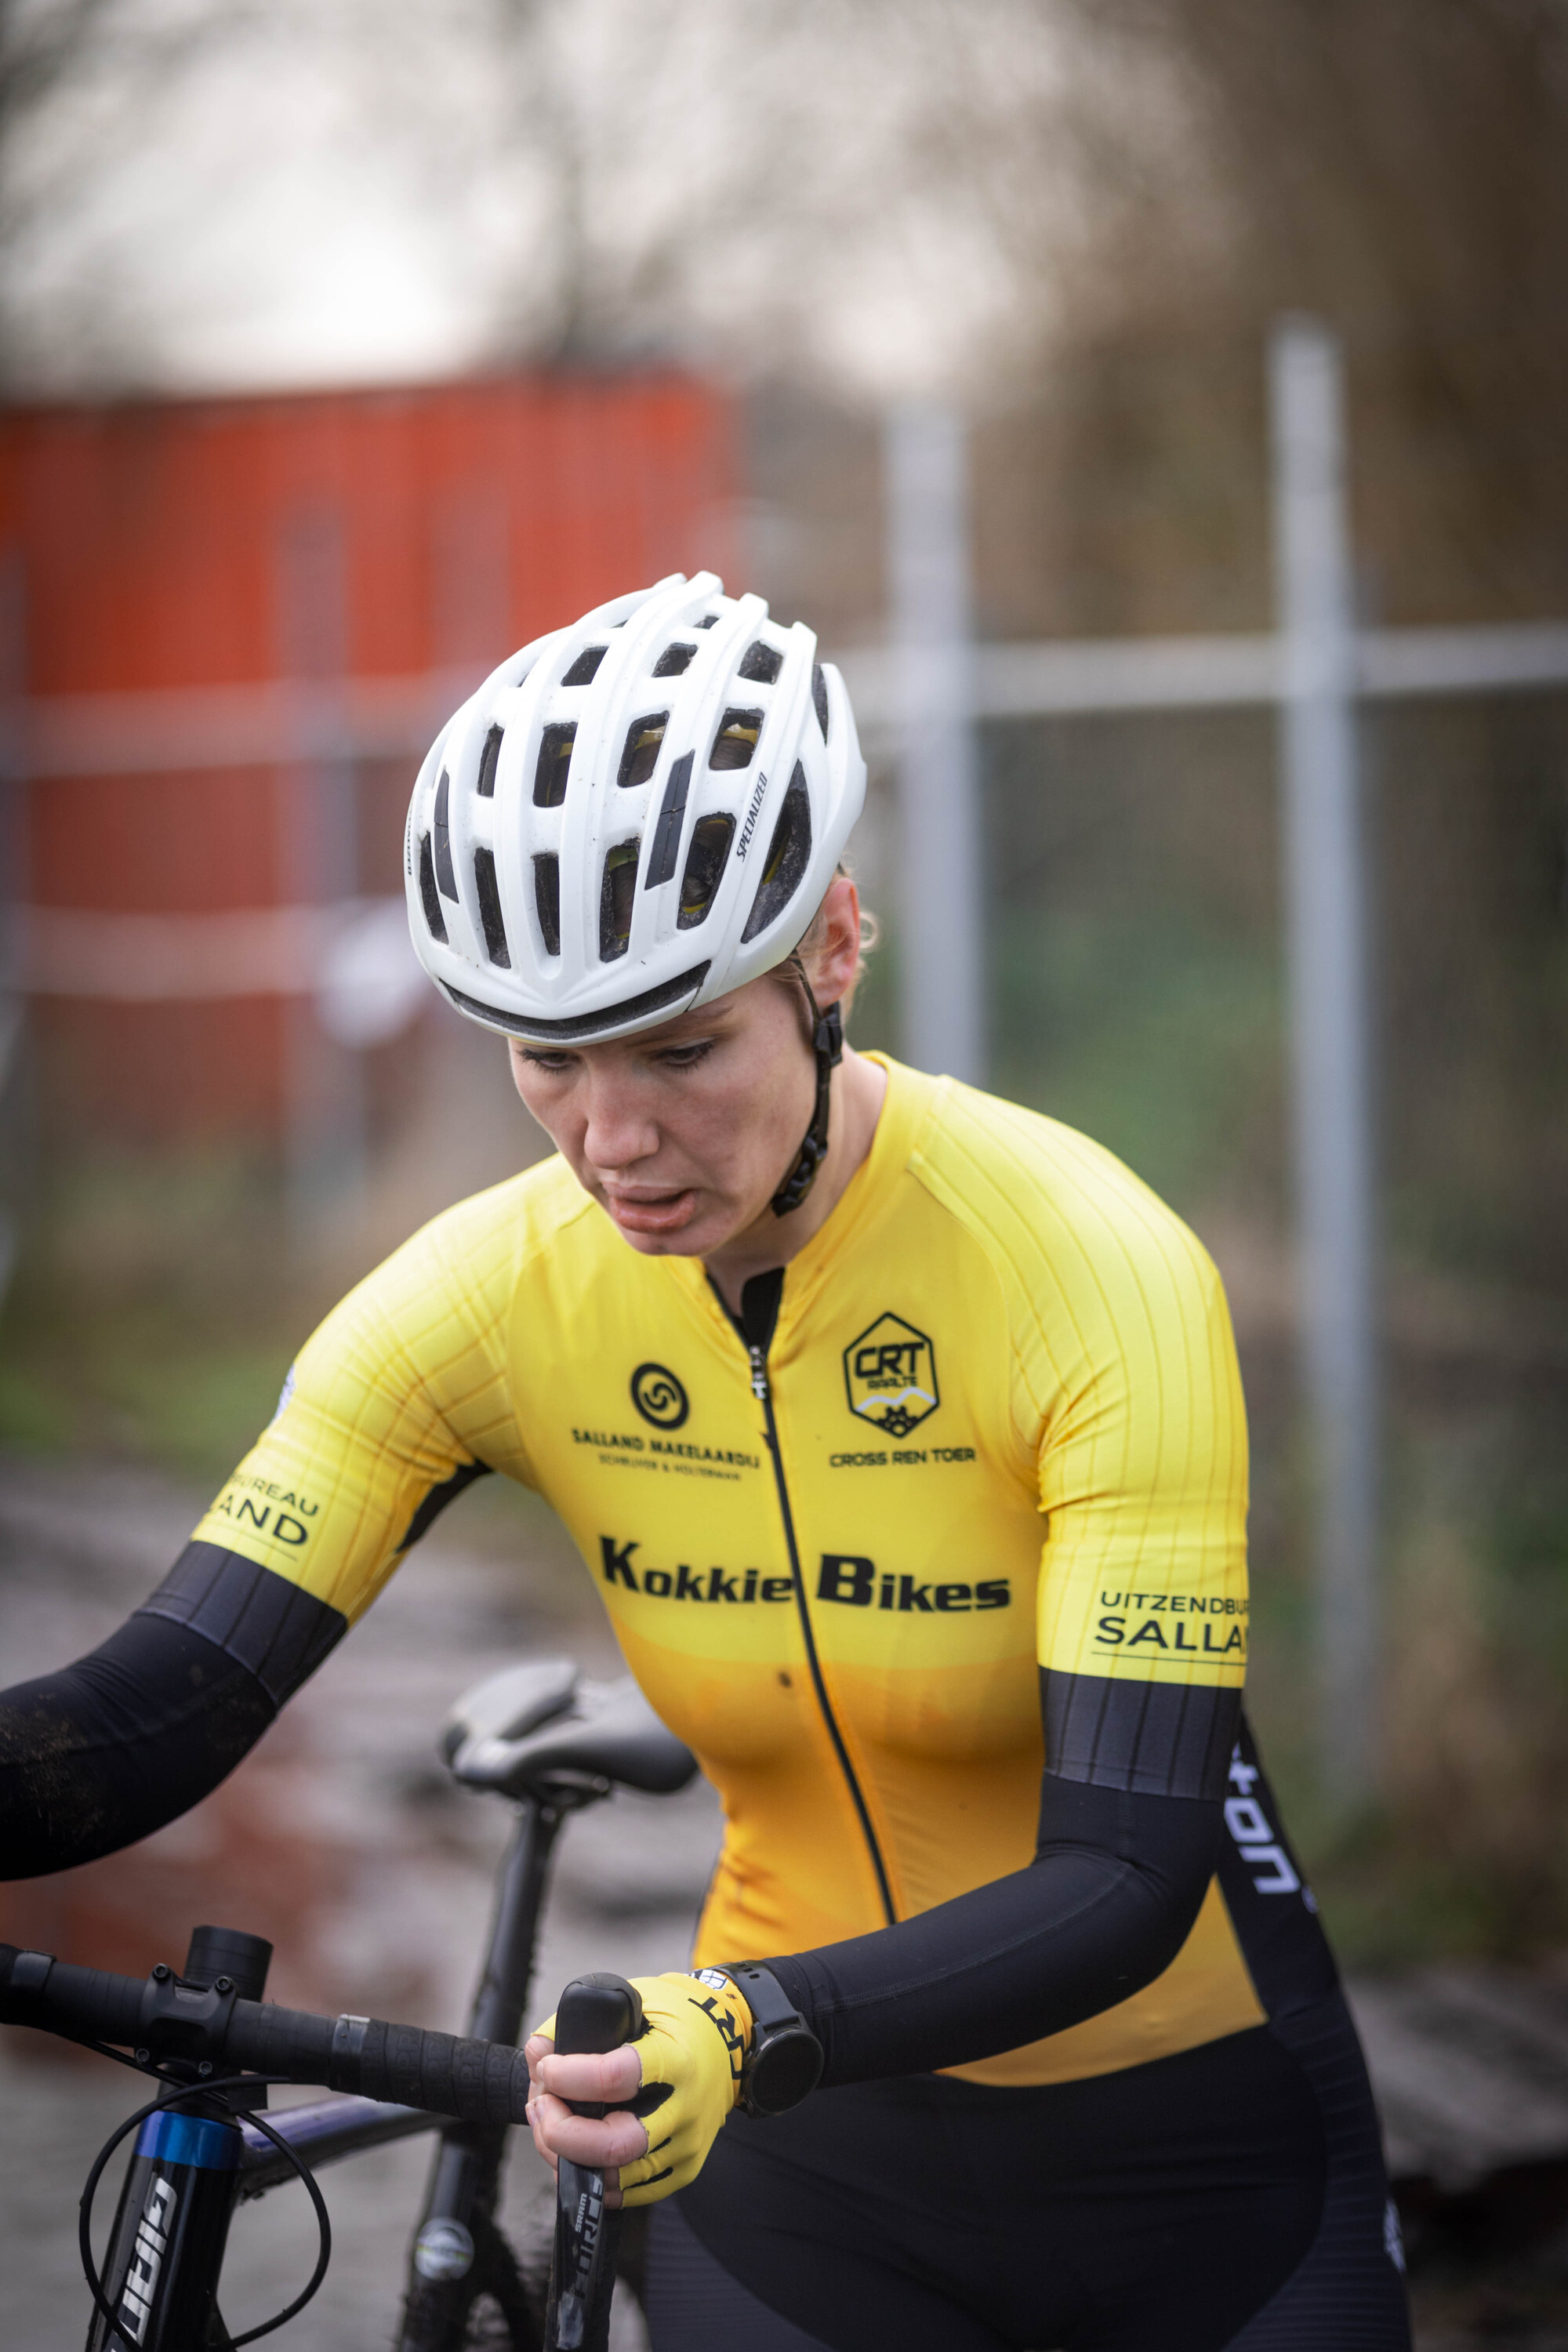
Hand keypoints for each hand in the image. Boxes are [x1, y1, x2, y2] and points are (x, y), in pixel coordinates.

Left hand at [526, 1969, 752, 2206]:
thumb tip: (538, 2051)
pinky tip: (571, 2151)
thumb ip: (581, 2022)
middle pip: (617, 2144)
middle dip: (563, 2133)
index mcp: (675, 2058)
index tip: (547, 2066)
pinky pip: (630, 2193)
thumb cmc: (678, 2019)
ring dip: (566, 2156)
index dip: (569, 2077)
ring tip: (547, 2126)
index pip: (615, 2078)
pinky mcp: (684, 2169)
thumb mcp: (636, 1999)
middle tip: (542, 2106)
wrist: (731, 2041)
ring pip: (617, 2176)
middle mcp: (685, 2107)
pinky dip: (591, 2177)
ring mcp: (686, 2144)